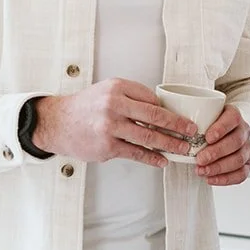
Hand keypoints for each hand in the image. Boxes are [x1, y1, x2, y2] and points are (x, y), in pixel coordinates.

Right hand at [31, 80, 195, 165]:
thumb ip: (132, 97)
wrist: (57, 122)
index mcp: (118, 88)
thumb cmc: (85, 107)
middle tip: (192, 131)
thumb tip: (161, 109)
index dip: (170, 110)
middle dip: (178, 125)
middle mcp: (114, 105)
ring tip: (183, 149)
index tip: (184, 117)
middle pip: (155, 116)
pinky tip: (162, 161)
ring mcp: (110, 126)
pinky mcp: (107, 146)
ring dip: (170, 144)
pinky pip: (136, 153)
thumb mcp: (107, 91)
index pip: (152, 99)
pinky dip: (152, 158)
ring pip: (148, 137)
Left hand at [194, 105, 249, 185]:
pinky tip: (210, 179)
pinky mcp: (247, 163)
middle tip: (200, 159)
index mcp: (234, 115)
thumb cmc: (208, 126)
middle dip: (217, 152)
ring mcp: (247, 148)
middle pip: (236, 141)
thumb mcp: (202, 117)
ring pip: (239, 159)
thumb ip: (192, 120)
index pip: (232, 119)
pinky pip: (241, 174)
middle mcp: (243, 130)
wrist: (225, 135)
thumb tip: (173, 126)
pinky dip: (226, 179)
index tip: (207, 138)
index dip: (221, 128)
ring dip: (219, 167)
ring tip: (201, 171)